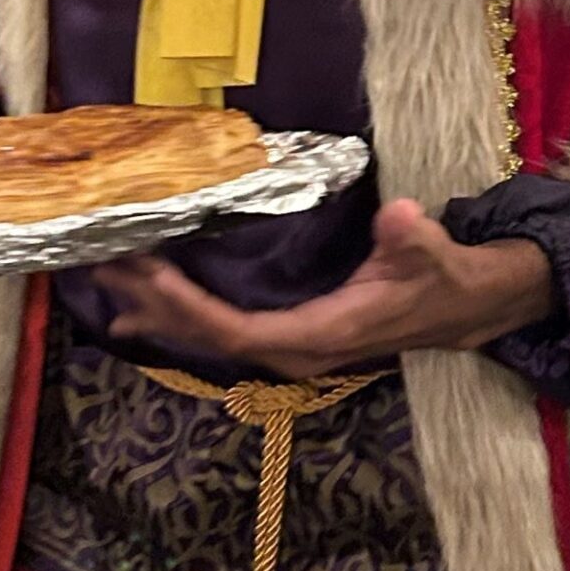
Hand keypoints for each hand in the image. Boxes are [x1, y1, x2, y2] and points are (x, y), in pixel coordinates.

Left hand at [101, 197, 555, 382]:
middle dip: (157, 304)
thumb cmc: (442, 278)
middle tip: (108, 265)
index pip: (239, 332)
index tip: (151, 276)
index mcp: (320, 335)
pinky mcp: (287, 336)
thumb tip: (400, 218)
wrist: (463, 307)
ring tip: (106, 287)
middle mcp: (294, 352)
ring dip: (158, 312)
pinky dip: (180, 316)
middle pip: (210, 336)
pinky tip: (143, 308)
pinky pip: (222, 332)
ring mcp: (288, 349)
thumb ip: (413, 239)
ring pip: (210, 338)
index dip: (190, 310)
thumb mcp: (431, 252)